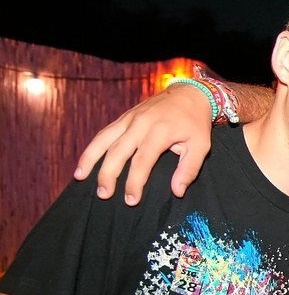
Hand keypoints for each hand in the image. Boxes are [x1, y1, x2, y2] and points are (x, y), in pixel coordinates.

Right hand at [74, 83, 214, 203]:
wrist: (189, 94)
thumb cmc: (195, 123)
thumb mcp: (201, 146)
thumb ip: (188, 169)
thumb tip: (177, 192)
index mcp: (159, 132)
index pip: (142, 162)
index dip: (134, 182)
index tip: (131, 200)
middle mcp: (140, 124)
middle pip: (117, 152)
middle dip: (108, 175)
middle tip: (104, 195)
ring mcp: (129, 119)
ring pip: (103, 139)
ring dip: (90, 159)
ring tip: (80, 177)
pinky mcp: (124, 117)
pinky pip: (104, 133)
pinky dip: (93, 147)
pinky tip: (85, 161)